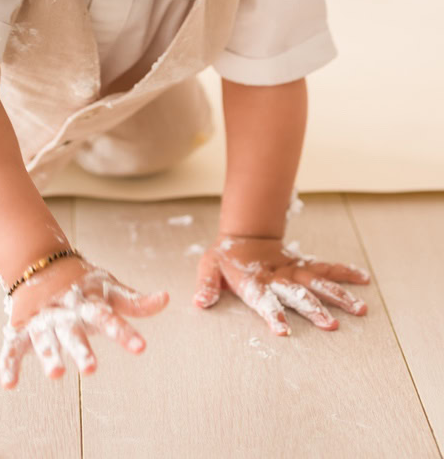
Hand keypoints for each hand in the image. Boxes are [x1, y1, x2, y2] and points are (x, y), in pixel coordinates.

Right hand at [0, 255, 168, 388]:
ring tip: (56, 374)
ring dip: (49, 356)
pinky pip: (12, 348)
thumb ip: (134, 301)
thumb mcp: (109, 289)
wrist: (39, 263)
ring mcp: (41, 322)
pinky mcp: (20, 330)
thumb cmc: (82, 283)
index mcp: (88, 304)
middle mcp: (65, 314)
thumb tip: (166, 298)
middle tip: (92, 370)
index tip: (141, 348)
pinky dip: (8, 364)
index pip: (108, 318)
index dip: (124, 333)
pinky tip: (9, 383)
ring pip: (45, 341)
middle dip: (82, 350)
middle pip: (74, 333)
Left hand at [193, 233, 370, 334]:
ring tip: (360, 309)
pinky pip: (326, 267)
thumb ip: (207, 284)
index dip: (272, 314)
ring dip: (338, 295)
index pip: (264, 300)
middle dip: (314, 309)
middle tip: (331, 325)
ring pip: (318, 282)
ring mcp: (293, 270)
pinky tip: (364, 279)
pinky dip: (345, 272)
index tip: (283, 330)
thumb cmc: (226, 257)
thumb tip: (199, 301)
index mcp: (255, 281)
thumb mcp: (209, 266)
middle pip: (297, 294)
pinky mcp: (303, 265)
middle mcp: (278, 276)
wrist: (244, 234)